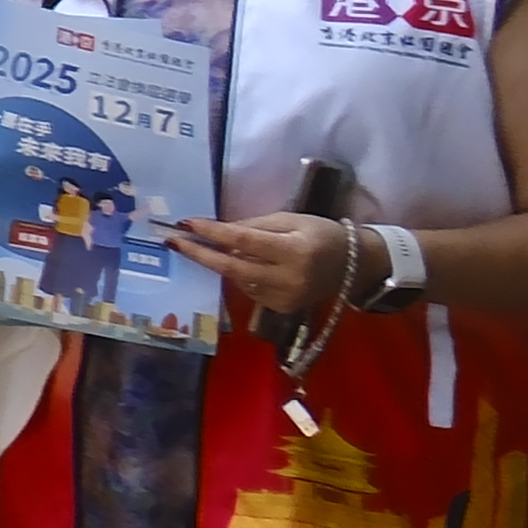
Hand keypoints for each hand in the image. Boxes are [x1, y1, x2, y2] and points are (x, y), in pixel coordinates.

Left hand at [173, 211, 372, 323]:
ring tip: (201, 246)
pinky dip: (240, 274)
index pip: (245, 242)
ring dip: (218, 263)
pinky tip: (241, 263)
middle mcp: (289, 279)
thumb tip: (219, 230)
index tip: (187, 223)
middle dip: (200, 254)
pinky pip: (249, 289)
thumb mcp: (292, 220)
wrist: (354, 265)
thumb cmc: (322, 234)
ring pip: (238, 279)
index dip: (213, 233)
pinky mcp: (281, 308)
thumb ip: (255, 226)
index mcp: (296, 251)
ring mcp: (285, 298)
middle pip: (233, 268)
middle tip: (173, 242)